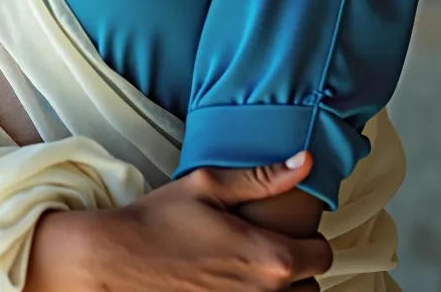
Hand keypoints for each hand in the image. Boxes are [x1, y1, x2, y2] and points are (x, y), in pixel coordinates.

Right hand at [25, 151, 332, 291]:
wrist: (118, 258)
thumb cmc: (159, 221)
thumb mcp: (209, 186)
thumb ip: (262, 176)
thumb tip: (305, 162)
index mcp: (269, 258)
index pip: (322, 255)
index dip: (310, 237)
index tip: (291, 227)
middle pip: (312, 287)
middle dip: (298, 266)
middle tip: (269, 244)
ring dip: (282, 288)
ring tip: (254, 265)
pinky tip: (236, 281)